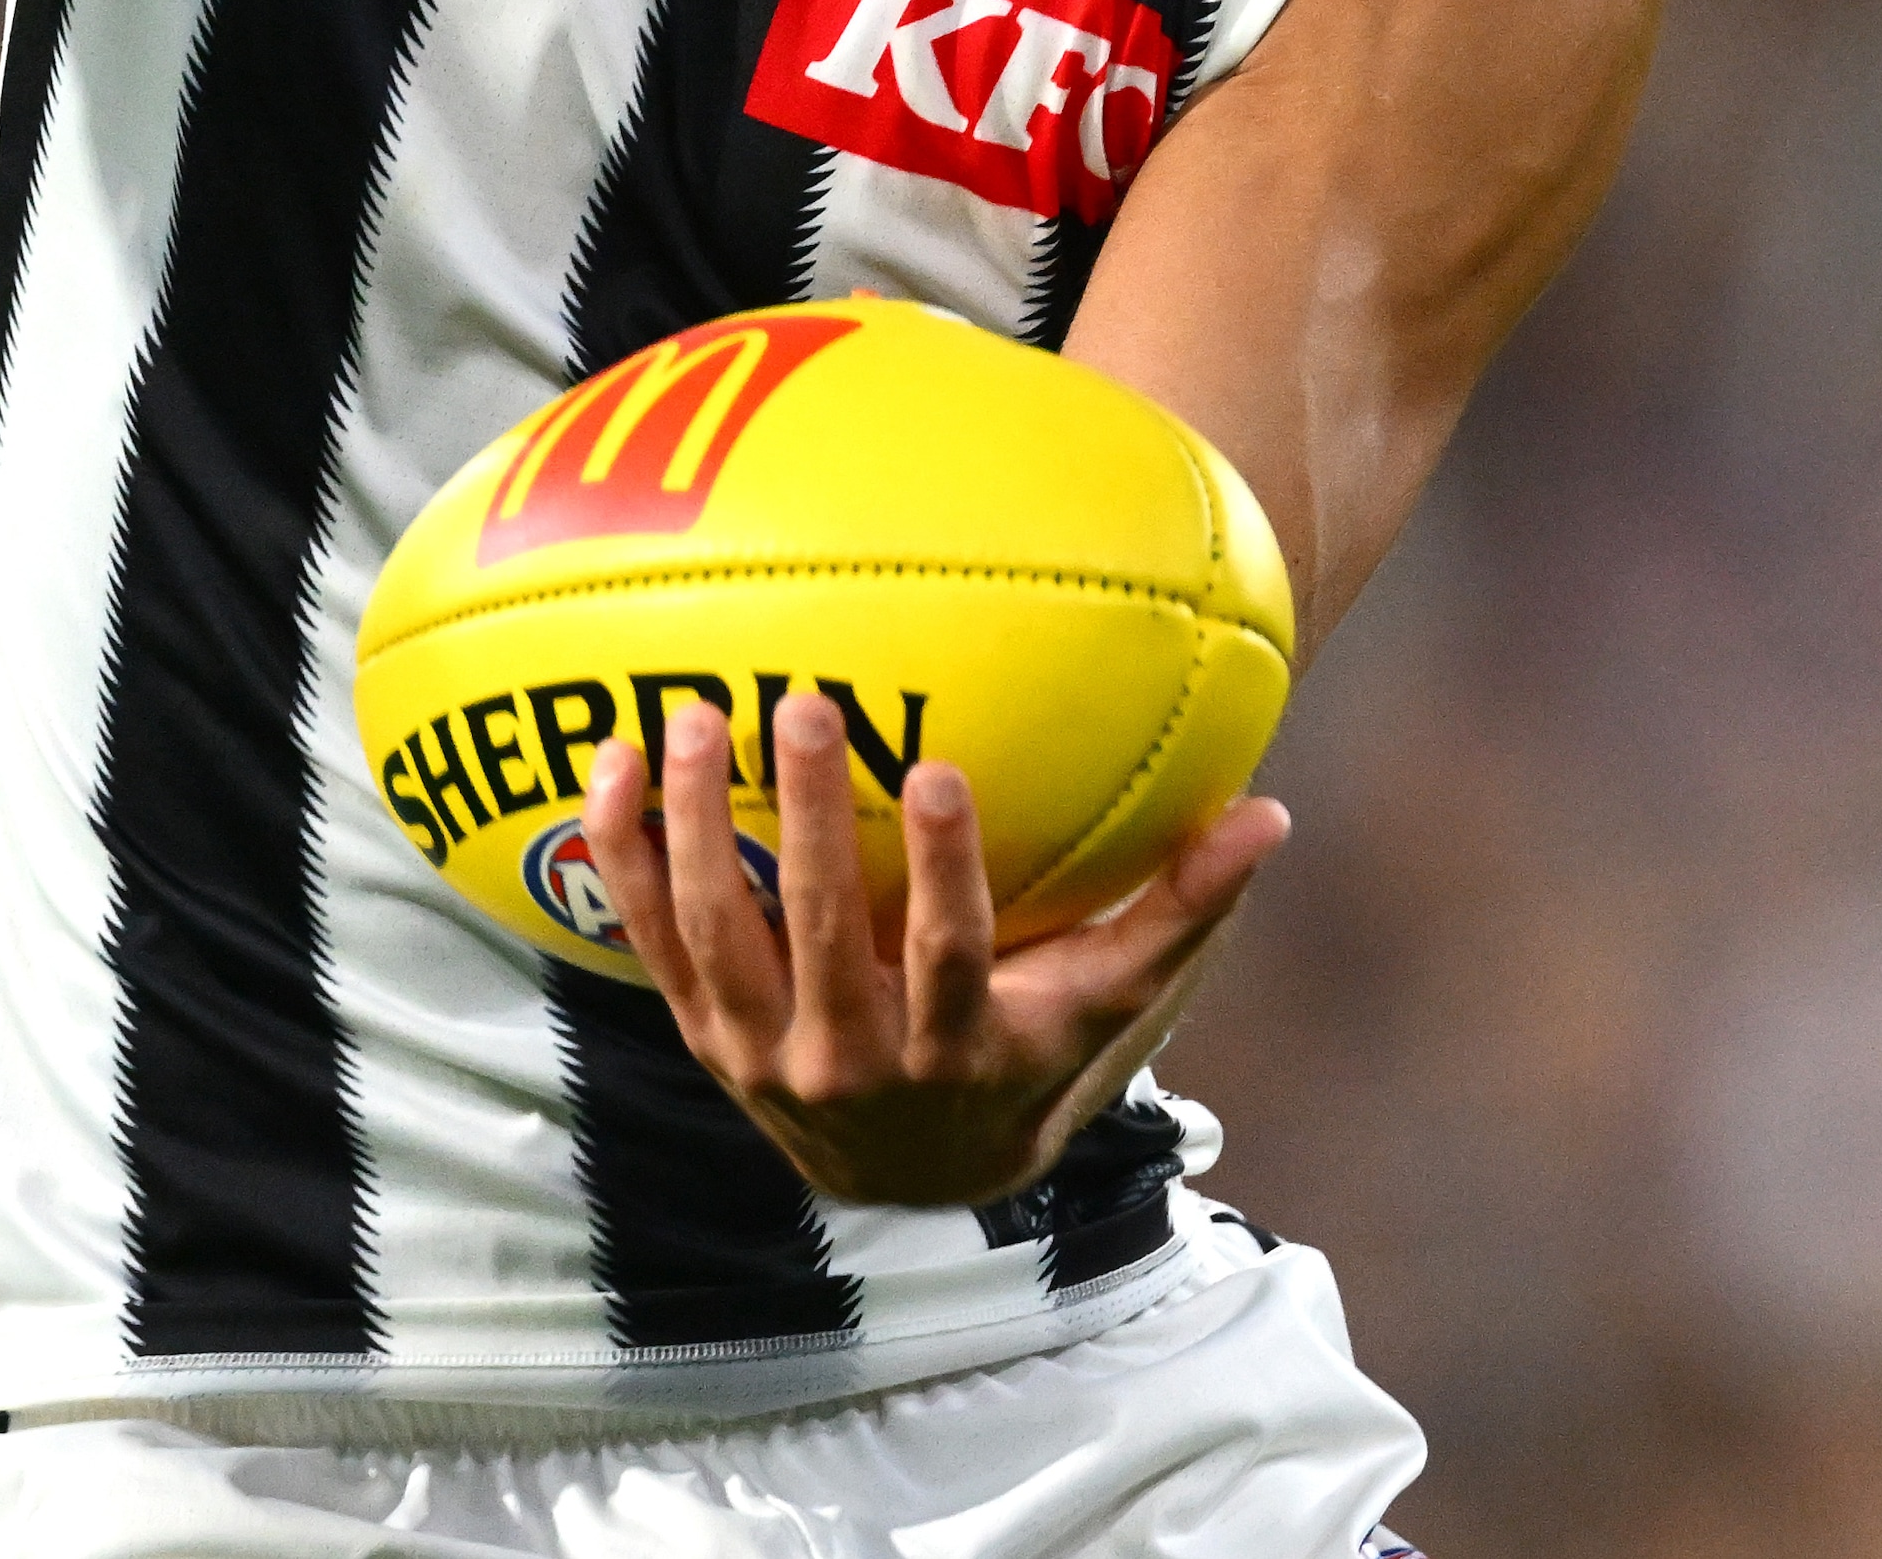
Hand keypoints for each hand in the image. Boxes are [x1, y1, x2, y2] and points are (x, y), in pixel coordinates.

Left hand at [578, 688, 1285, 1207]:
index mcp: (954, 1049)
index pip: (947, 953)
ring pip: (720, 932)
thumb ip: (1180, 909)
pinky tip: (610, 765)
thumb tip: (1270, 813)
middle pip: (821, 931)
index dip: (941, 868)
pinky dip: (626, 858)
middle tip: (794, 702)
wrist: (913, 1179)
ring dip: (695, 824)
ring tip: (687, 717)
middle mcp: (851, 1061)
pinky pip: (652, 942)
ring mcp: (764, 1055)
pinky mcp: (703, 1036)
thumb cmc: (1030, 1059)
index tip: (933, 769)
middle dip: (803, 818)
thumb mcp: (1108, 1002)